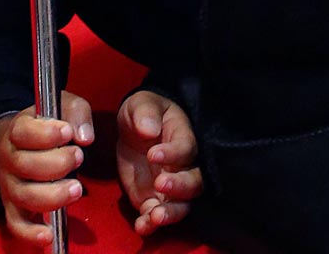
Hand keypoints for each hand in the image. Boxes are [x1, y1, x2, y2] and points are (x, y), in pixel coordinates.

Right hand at [0, 92, 92, 246]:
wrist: (17, 145)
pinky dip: (31, 233)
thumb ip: (76, 113)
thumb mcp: (62, 107)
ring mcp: (9, 186)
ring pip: (24, 196)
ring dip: (52, 195)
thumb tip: (84, 137)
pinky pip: (17, 225)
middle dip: (56, 164)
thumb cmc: (47, 125)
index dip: (45, 135)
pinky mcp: (13, 208)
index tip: (67, 132)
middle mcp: (9, 158)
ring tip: (77, 189)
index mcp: (18, 129)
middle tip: (78, 157)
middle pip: (25, 165)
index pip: (23, 132)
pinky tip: (50, 233)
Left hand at [116, 90, 202, 237]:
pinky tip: (141, 225)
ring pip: (183, 205)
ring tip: (155, 215)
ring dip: (171, 213)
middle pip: (194, 182)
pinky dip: (151, 224)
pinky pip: (158, 215)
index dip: (173, 154)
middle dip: (179, 186)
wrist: (133, 129)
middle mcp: (184, 165)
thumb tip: (148, 129)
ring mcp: (171, 186)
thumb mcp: (141, 104)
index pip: (187, 149)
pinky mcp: (154, 199)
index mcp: (184, 137)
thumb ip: (146, 113)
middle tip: (159, 183)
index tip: (152, 153)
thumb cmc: (144, 112)